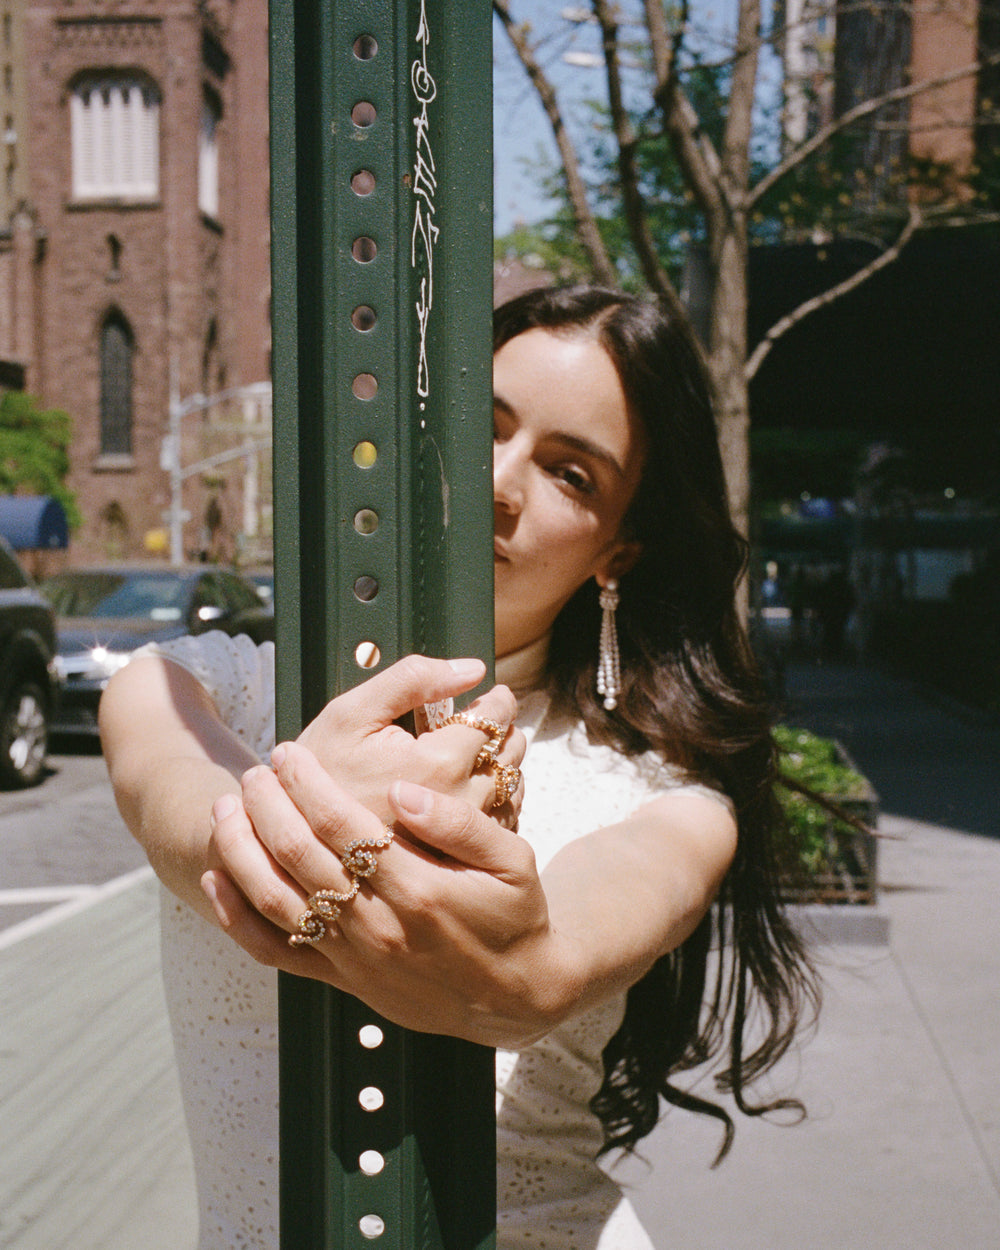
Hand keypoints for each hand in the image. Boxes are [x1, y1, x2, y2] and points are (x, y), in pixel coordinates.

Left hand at [203, 742, 564, 1046]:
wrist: (514, 996)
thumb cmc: (516, 916)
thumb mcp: (513, 861)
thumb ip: (460, 824)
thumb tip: (405, 789)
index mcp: (419, 890)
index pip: (343, 825)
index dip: (308, 784)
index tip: (289, 752)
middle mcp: (379, 926)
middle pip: (300, 855)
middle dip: (268, 805)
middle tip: (253, 769)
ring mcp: (355, 958)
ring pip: (276, 900)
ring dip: (242, 850)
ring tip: (227, 808)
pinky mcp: (343, 981)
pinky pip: (276, 950)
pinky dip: (238, 917)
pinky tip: (216, 881)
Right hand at [294, 655, 524, 827]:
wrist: (295, 839)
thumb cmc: (318, 772)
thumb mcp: (351, 713)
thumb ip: (412, 680)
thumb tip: (471, 668)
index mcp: (438, 765)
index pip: (494, 721)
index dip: (498, 701)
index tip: (495, 696)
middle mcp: (459, 806)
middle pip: (508, 755)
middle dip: (502, 732)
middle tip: (487, 723)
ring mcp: (460, 840)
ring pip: (510, 791)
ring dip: (503, 766)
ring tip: (480, 754)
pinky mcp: (456, 862)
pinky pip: (497, 823)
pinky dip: (493, 801)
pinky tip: (469, 790)